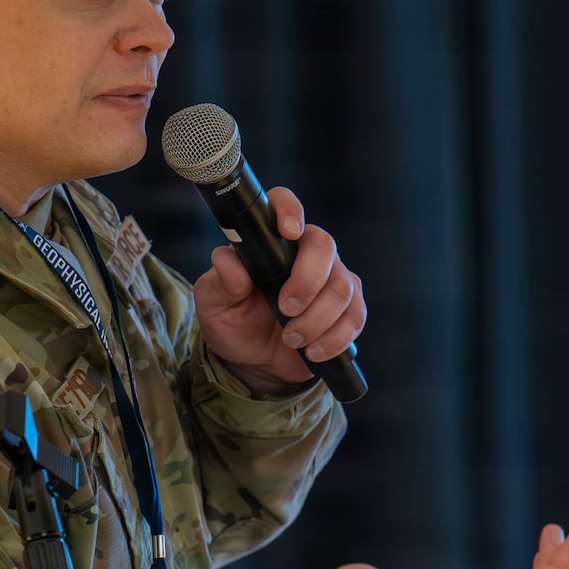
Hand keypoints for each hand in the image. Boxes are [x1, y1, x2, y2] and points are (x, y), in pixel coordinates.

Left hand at [193, 187, 365, 394]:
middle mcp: (305, 253)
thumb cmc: (234, 324)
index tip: (288, 232)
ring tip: (292, 339)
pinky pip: (354, 316)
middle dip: (308, 281)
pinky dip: (334, 338)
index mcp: (270, 241)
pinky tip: (314, 350)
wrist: (256, 363)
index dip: (290, 211)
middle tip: (286, 308)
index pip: (283, 205)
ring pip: (341, 287)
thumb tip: (227, 260)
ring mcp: (331, 278)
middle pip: (324, 246)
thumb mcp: (213, 305)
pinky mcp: (348, 308)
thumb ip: (220, 282)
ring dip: (316, 320)